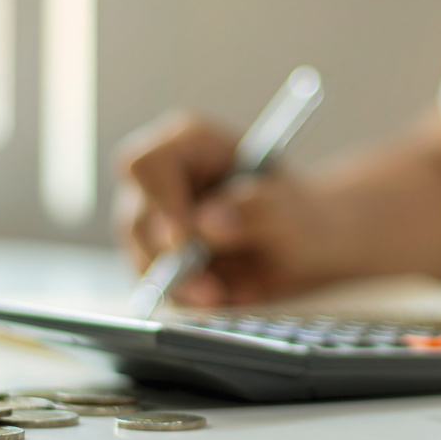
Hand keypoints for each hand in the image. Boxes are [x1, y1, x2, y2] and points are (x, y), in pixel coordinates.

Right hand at [113, 113, 341, 305]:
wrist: (304, 244)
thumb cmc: (296, 212)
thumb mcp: (289, 208)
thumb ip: (253, 208)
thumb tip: (208, 222)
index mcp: (190, 142)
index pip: (147, 163)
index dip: (160, 201)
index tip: (185, 238)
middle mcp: (163, 177)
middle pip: (136, 216)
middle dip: (170, 257)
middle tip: (211, 286)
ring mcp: (155, 217)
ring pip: (141, 255)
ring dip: (180, 283)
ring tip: (224, 292)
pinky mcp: (157, 254)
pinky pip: (155, 283)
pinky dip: (185, 296)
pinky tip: (220, 294)